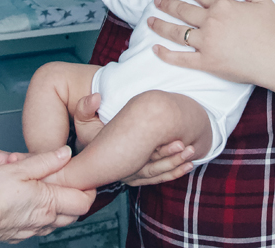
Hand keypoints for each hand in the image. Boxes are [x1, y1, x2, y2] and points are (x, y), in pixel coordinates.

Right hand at [0, 147, 95, 243]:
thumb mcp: (18, 168)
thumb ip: (45, 161)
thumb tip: (64, 153)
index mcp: (48, 203)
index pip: (84, 200)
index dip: (88, 187)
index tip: (83, 175)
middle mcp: (44, 220)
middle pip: (75, 212)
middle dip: (76, 196)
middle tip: (69, 180)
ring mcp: (31, 230)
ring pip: (58, 220)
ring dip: (60, 205)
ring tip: (48, 187)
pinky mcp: (19, 234)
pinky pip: (41, 225)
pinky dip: (43, 213)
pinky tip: (31, 200)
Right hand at [71, 92, 194, 185]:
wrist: (91, 155)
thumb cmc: (91, 137)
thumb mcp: (83, 122)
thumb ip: (85, 108)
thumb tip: (95, 97)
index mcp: (116, 160)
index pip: (142, 162)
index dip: (162, 153)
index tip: (179, 141)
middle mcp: (125, 172)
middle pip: (153, 168)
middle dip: (173, 158)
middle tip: (189, 147)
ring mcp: (133, 176)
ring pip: (158, 173)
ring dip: (176, 164)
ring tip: (191, 152)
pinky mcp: (140, 175)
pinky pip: (159, 177)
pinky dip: (174, 172)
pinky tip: (188, 165)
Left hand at [148, 0, 274, 104]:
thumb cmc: (273, 30)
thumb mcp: (263, 0)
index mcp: (223, 5)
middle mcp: (210, 22)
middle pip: (181, 10)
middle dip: (166, 4)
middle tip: (157, 1)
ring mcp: (206, 43)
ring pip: (175, 32)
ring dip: (159, 25)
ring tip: (149, 21)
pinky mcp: (206, 62)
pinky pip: (181, 58)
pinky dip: (165, 54)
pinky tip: (155, 48)